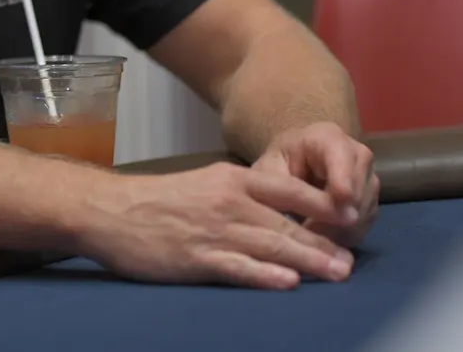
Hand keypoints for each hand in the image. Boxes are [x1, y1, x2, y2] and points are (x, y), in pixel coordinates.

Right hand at [76, 162, 356, 289]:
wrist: (110, 210)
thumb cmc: (156, 201)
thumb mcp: (203, 185)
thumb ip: (238, 198)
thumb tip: (277, 218)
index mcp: (230, 179)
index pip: (289, 190)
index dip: (323, 204)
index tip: (352, 215)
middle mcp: (227, 202)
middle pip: (287, 224)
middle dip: (323, 242)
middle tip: (351, 261)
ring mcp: (213, 231)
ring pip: (271, 245)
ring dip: (308, 261)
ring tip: (337, 273)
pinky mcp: (196, 259)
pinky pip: (238, 268)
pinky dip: (264, 275)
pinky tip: (287, 281)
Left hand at [253, 122, 378, 246]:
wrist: (296, 160)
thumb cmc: (280, 162)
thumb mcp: (269, 170)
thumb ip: (283, 190)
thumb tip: (303, 219)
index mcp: (328, 138)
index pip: (342, 159)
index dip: (343, 181)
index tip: (340, 201)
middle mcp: (358, 155)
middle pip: (357, 192)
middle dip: (334, 218)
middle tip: (307, 238)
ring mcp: (369, 179)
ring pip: (362, 213)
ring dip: (337, 231)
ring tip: (308, 241)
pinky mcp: (372, 202)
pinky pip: (363, 226)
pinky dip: (343, 236)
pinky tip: (321, 240)